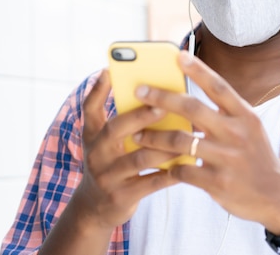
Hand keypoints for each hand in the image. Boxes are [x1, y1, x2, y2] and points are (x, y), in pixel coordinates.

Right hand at [71, 70, 178, 231]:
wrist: (94, 208)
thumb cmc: (111, 163)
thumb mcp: (106, 142)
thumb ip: (124, 121)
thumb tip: (158, 96)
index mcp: (92, 135)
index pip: (90, 108)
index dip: (98, 89)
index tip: (109, 70)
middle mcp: (96, 153)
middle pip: (116, 129)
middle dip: (141, 116)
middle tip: (164, 105)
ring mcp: (107, 176)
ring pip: (139, 158)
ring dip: (165, 146)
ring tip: (186, 137)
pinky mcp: (122, 196)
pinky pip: (151, 182)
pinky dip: (172, 172)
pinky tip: (189, 163)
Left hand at [133, 52, 279, 233]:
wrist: (276, 196)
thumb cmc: (255, 157)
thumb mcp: (249, 129)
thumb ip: (224, 115)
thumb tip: (186, 101)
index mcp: (245, 116)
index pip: (219, 87)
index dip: (199, 70)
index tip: (178, 55)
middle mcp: (236, 133)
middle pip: (193, 108)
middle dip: (161, 98)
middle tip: (139, 92)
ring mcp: (227, 158)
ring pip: (180, 141)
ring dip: (154, 137)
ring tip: (137, 135)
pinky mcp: (217, 182)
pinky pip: (183, 170)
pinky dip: (167, 167)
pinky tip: (158, 165)